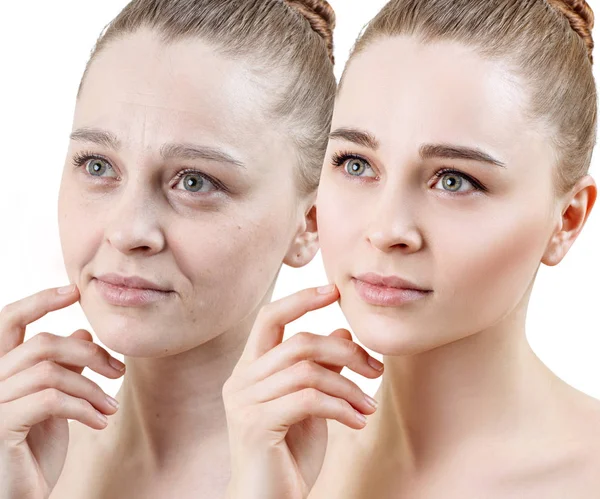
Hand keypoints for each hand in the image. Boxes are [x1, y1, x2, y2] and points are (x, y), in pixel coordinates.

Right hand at [0, 284, 125, 498]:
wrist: (25, 497)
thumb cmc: (36, 451)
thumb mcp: (56, 404)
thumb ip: (64, 368)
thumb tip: (82, 332)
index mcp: (2, 371)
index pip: (10, 320)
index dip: (40, 300)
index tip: (74, 291)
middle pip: (43, 344)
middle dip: (90, 353)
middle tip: (118, 370)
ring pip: (51, 372)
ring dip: (92, 388)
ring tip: (111, 407)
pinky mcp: (0, 426)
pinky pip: (50, 400)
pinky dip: (84, 408)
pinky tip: (100, 422)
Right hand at [223, 284, 383, 498]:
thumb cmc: (289, 454)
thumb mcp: (311, 405)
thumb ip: (321, 368)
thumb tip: (342, 331)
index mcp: (250, 369)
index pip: (270, 318)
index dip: (301, 299)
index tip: (334, 290)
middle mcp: (241, 380)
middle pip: (299, 342)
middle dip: (345, 351)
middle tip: (376, 368)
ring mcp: (244, 402)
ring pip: (308, 371)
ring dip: (349, 386)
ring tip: (369, 405)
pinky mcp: (255, 424)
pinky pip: (309, 399)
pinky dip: (341, 407)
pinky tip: (358, 422)